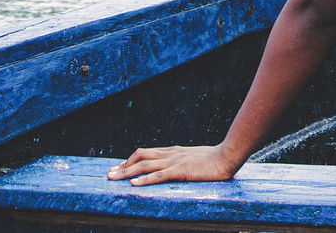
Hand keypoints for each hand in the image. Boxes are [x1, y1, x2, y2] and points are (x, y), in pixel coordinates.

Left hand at [106, 144, 240, 185]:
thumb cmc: (213, 159)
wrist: (227, 156)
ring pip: (144, 165)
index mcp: (172, 151)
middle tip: (108, 174)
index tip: (118, 168)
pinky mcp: (180, 170)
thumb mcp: (193, 158)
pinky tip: (134, 185)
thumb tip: (173, 168)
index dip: (130, 160)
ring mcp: (174, 161)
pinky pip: (159, 175)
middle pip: (140, 156)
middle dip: (122, 166)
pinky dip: (144, 180)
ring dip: (126, 172)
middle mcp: (170, 154)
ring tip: (112, 178)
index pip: (145, 153)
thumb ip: (181, 161)